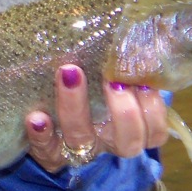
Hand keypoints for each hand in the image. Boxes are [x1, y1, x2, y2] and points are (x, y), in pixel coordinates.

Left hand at [25, 64, 168, 172]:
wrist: (54, 135)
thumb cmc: (95, 99)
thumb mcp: (114, 85)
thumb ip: (128, 68)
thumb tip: (141, 39)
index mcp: (130, 131)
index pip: (154, 132)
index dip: (153, 111)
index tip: (143, 82)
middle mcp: (107, 143)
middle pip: (127, 140)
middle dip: (124, 111)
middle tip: (112, 80)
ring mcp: (77, 149)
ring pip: (82, 137)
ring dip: (76, 107)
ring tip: (69, 72)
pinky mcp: (48, 151)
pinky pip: (45, 148)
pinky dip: (41, 134)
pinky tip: (36, 118)